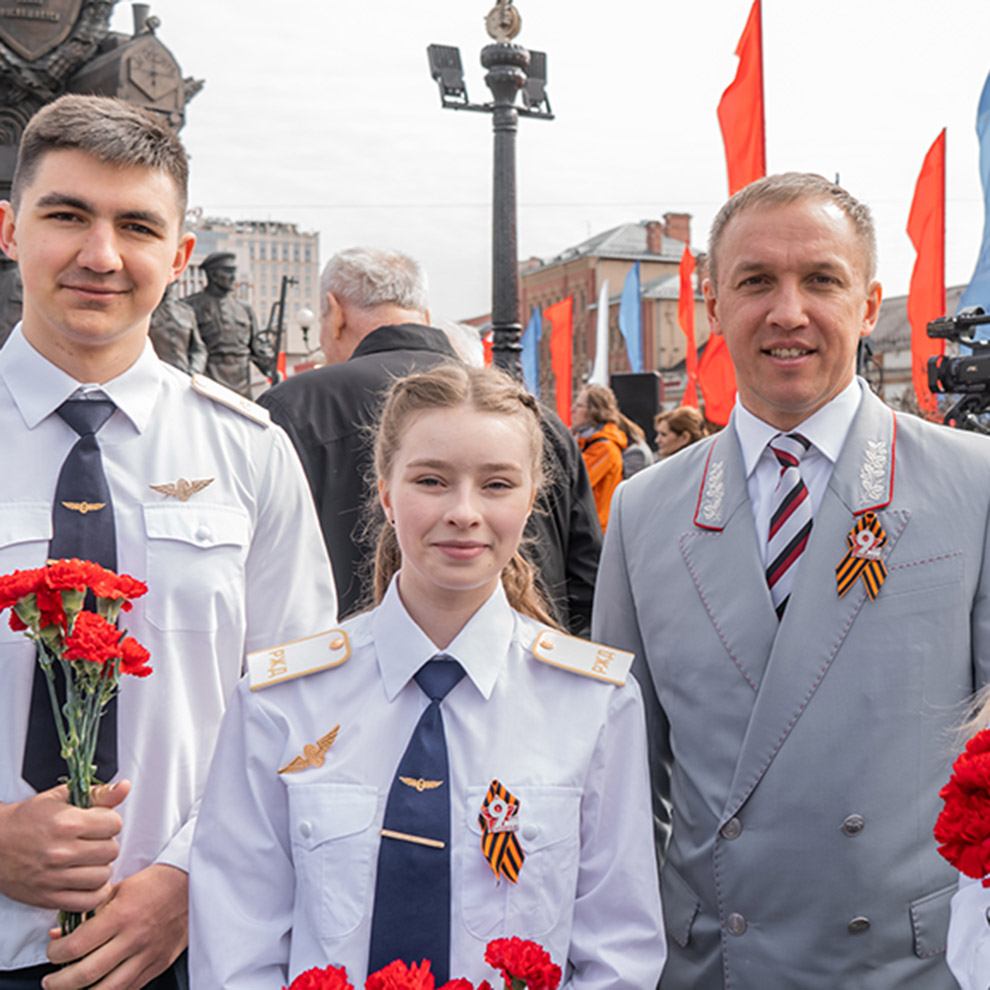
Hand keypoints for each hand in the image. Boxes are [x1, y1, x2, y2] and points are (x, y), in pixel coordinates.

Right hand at [0, 781, 128, 911]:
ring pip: (103, 876)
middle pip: (111, 851)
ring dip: (101, 868)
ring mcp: (54, 878)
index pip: (114, 824)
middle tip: (93, 842)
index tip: (100, 823)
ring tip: (89, 861)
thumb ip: (98, 794)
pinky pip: (87, 902)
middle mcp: (61, 852)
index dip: (109, 822)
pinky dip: (95, 894)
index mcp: (67, 823)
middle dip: (106, 844)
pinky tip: (89, 882)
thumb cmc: (25, 819)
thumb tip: (124, 787)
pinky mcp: (48, 898)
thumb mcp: (61, 798)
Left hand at [44, 863, 187, 989]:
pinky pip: (128, 989)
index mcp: (122, 915)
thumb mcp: (119, 889)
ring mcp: (147, 955)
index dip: (55, 953)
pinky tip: (98, 986)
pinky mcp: (158, 965)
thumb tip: (58, 933)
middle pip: (85, 975)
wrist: (194, 885)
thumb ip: (88, 912)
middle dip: (58, 982)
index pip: (76, 946)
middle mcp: (133, 938)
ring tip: (70, 989)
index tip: (53, 950)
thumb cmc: (156, 882)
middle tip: (51, 980)